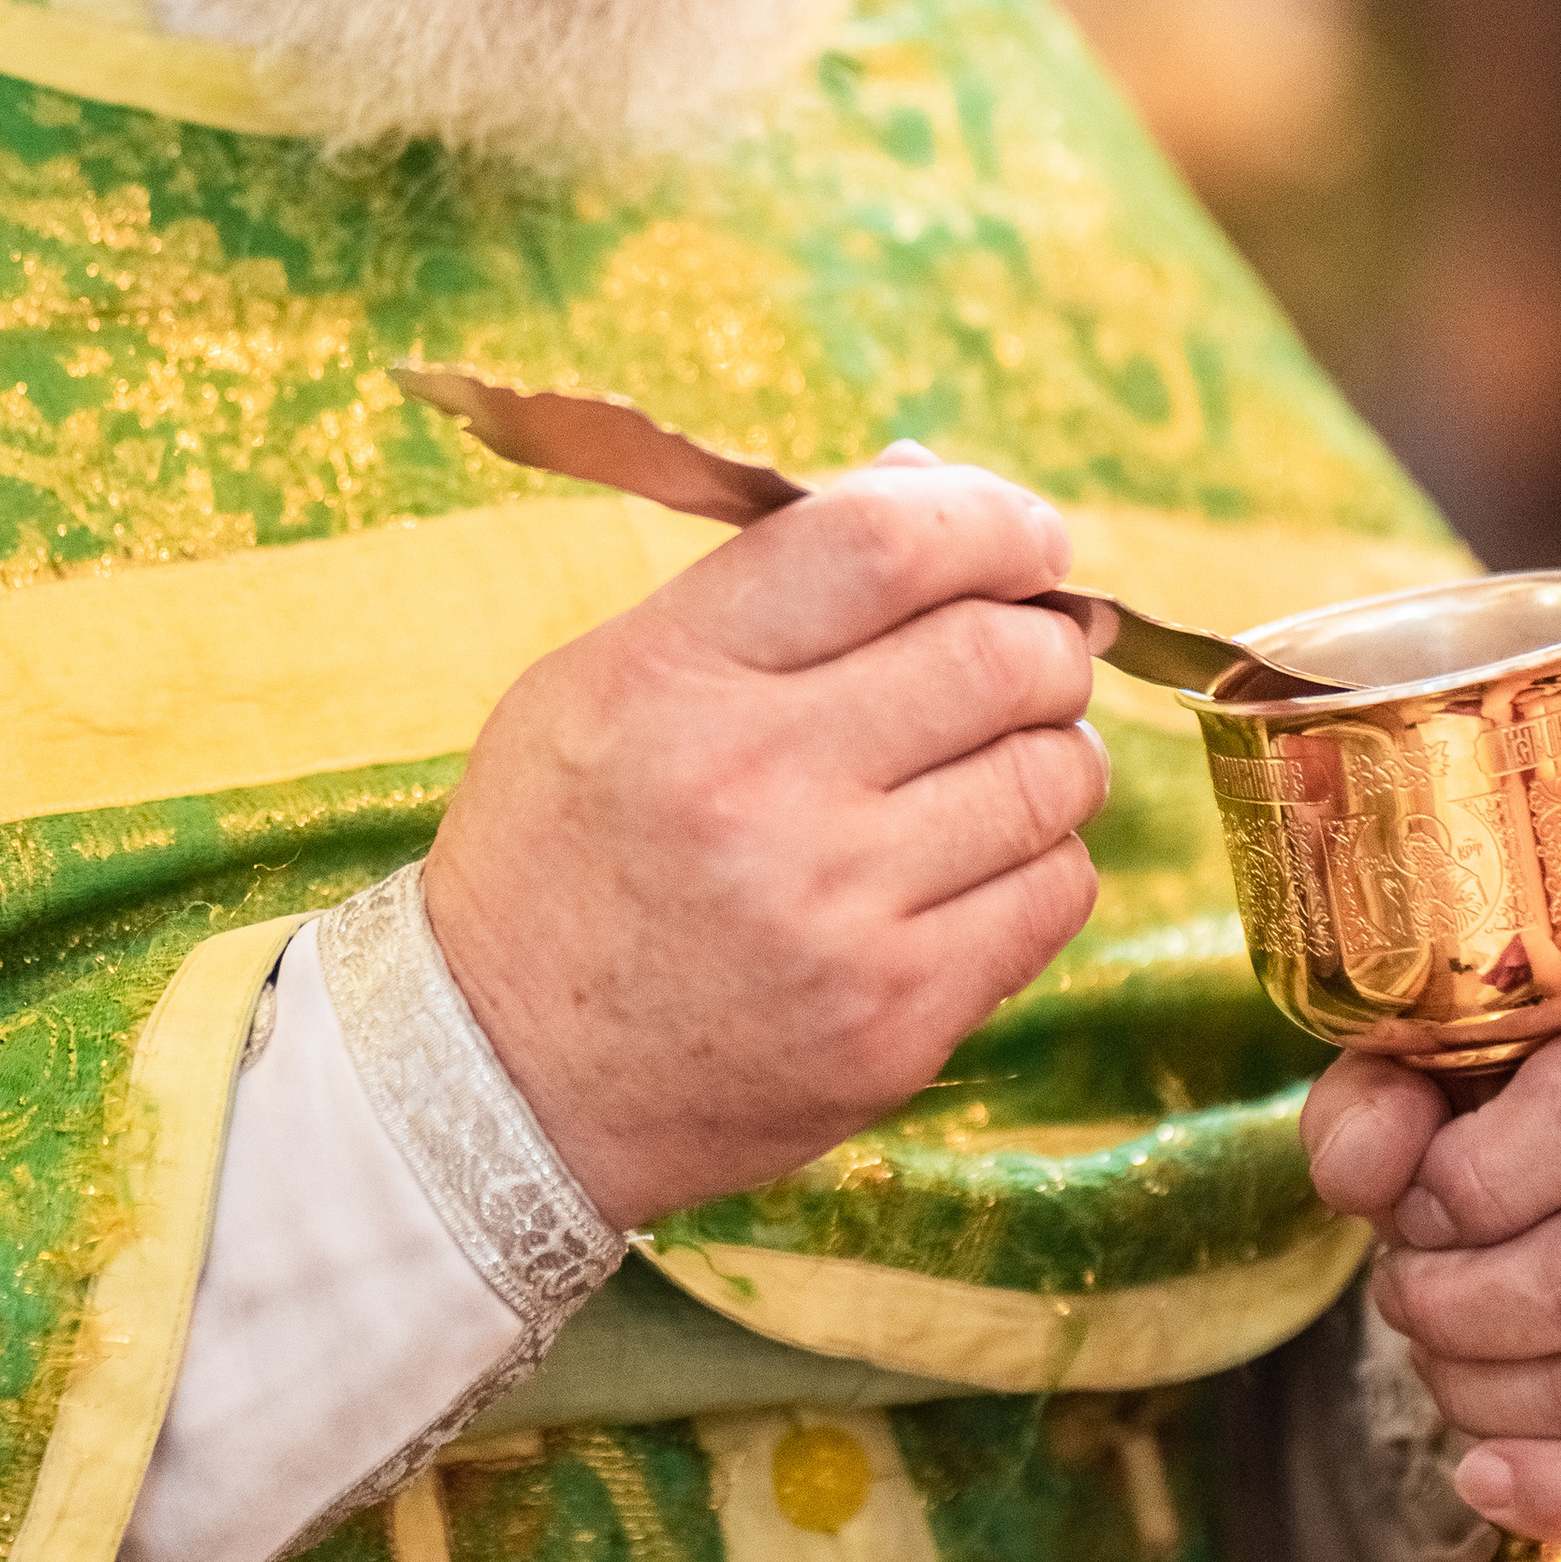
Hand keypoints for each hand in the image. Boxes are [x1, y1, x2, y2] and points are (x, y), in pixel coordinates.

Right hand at [422, 453, 1106, 1224]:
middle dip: (1043, 638)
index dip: (991, 519)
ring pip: (1054, 775)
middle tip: (1025, 654)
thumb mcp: (608, 677)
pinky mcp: (892, 1022)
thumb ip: (769, 576)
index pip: (885, 543)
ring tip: (996, 762)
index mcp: (672, 679)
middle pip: (1002, 655)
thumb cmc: (564, 851)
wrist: (504, 1079)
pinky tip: (978, 861)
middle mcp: (755, 790)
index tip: (1026, 537)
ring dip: (1053, 750)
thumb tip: (936, 482)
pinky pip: (1056, 895)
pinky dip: (1043, 858)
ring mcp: (833, 915)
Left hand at [1300, 980, 1560, 1540]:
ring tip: (1446, 1356)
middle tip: (1409, 1297)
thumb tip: (1364, 1174)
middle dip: (1455, 1311)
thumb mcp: (1425, 1074)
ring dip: (1487, 1397)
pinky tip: (1490, 1478)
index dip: (1466, 1187)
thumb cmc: (1517, 1112)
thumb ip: (1373, 1106)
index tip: (1412, 1209)